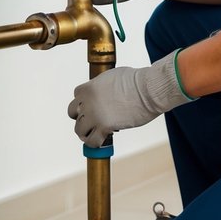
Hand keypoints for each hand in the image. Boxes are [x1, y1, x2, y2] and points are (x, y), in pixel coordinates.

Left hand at [68, 49, 191, 146]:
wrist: (148, 90)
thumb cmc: (137, 81)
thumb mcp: (113, 76)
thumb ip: (103, 85)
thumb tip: (105, 92)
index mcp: (89, 87)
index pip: (76, 96)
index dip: (83, 102)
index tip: (91, 106)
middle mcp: (87, 101)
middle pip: (73, 113)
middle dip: (82, 117)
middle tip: (91, 121)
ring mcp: (94, 115)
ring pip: (79, 129)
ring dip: (86, 132)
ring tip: (94, 134)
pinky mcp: (104, 127)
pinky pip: (91, 141)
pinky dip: (94, 143)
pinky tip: (101, 141)